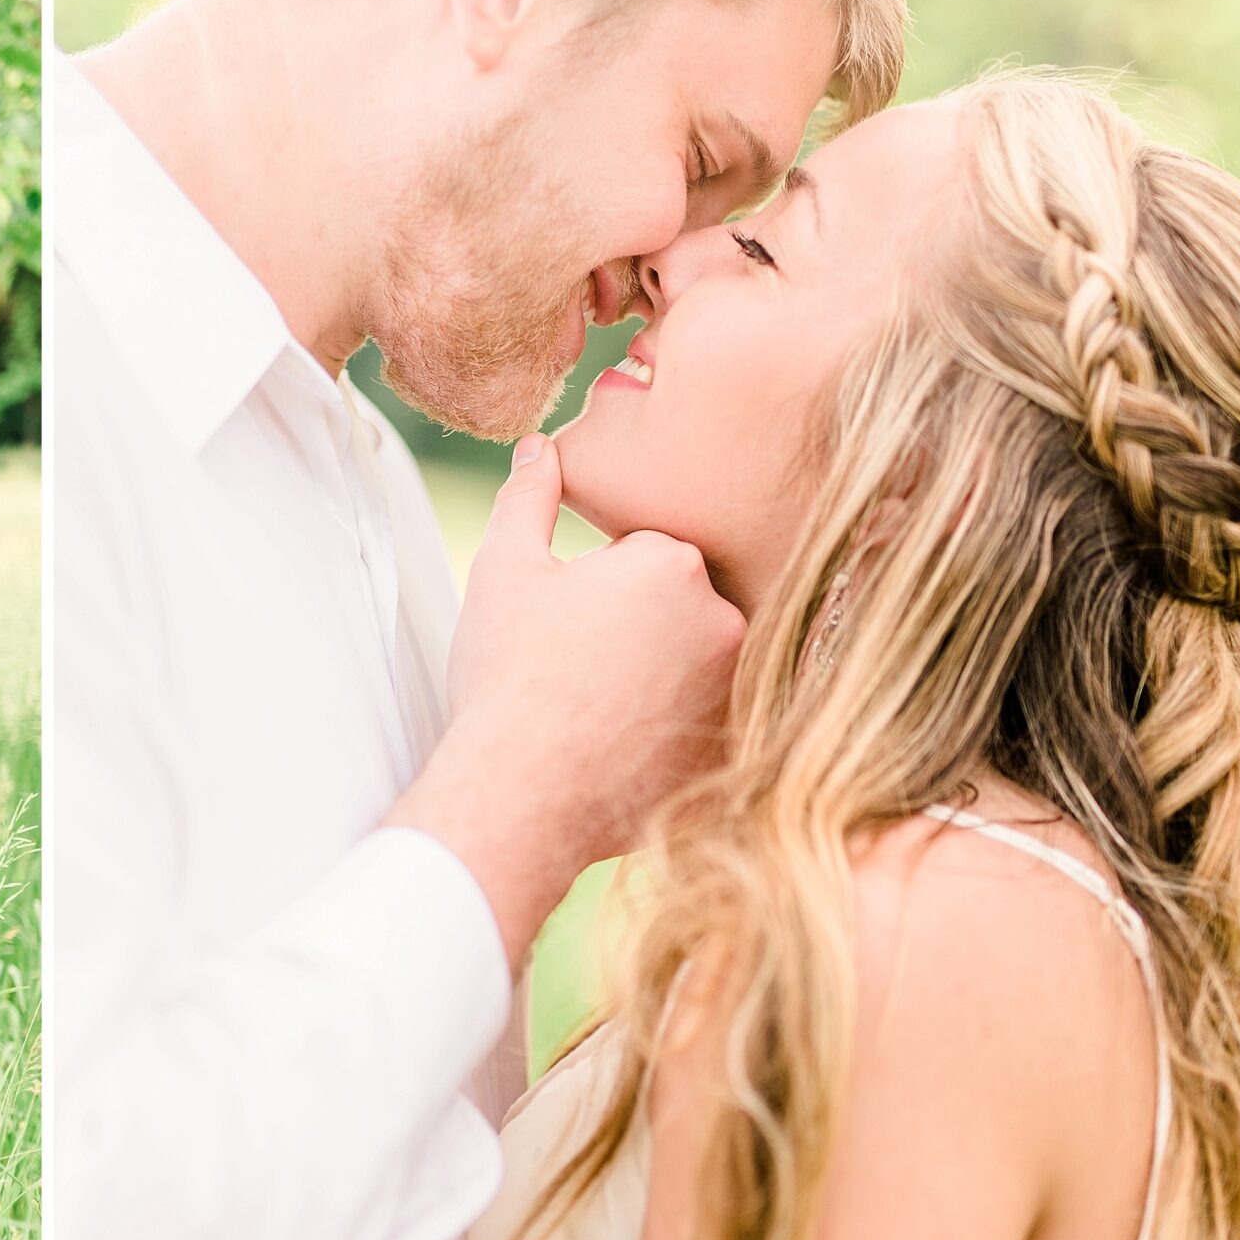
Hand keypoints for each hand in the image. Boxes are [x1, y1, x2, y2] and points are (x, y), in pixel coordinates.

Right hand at [392, 433, 744, 959]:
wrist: (520, 793)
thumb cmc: (508, 679)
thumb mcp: (504, 572)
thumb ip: (529, 498)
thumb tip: (542, 447)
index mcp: (672, 562)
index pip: (648, 553)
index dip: (601, 585)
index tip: (569, 622)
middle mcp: (724, 619)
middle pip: (682, 606)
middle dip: (641, 626)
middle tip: (581, 667)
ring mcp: (735, 690)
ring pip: (699, 664)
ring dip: (663, 677)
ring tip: (600, 709)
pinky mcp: (735, 750)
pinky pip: (711, 724)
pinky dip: (679, 731)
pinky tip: (625, 747)